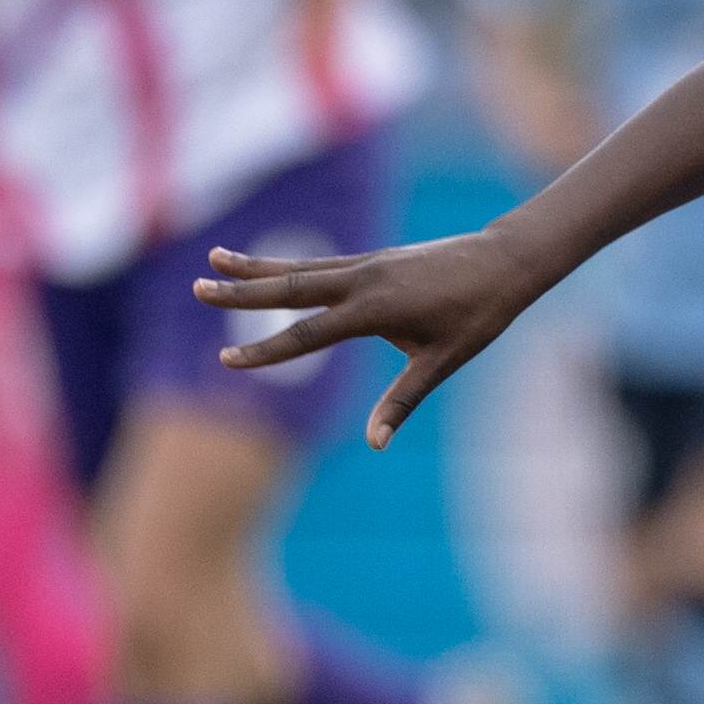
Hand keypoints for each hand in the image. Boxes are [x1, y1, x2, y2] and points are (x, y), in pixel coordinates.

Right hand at [194, 226, 547, 448]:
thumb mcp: (442, 361)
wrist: (505, 263)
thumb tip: (376, 443)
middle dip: (242, 293)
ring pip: (299, 268)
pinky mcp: (373, 259)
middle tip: (198, 290)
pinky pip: (320, 262)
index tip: (227, 361)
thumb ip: (403, 400)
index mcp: (374, 310)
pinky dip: (288, 264)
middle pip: (289, 289)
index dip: (265, 351)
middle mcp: (362, 281)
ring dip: (255, 268)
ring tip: (213, 260)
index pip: (307, 335)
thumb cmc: (477, 316)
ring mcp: (366, 265)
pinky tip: (267, 266)